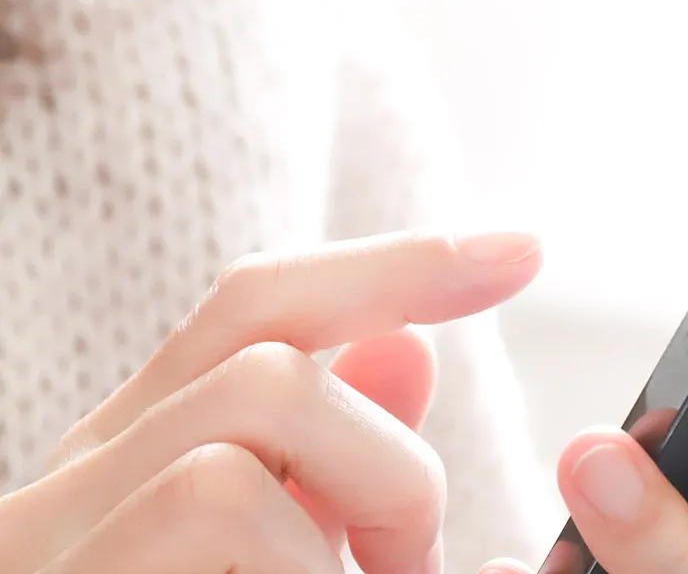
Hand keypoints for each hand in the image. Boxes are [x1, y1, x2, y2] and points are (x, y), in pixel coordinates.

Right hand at [0, 231, 541, 572]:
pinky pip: (219, 529)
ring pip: (240, 458)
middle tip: (411, 566)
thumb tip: (410, 353)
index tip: (527, 250)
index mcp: (135, 455)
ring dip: (351, 533)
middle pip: (268, 367)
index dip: (399, 267)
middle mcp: (78, 484)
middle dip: (389, 462)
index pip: (260, 305)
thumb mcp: (261, 561)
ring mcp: (56, 551)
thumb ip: (329, 471)